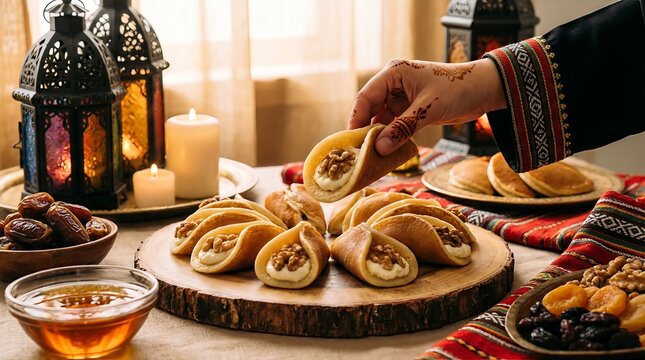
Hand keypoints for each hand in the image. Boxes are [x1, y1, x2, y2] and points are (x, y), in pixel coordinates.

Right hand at [348, 58, 505, 155]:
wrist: (485, 90)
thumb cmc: (458, 89)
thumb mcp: (428, 109)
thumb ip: (402, 128)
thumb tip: (379, 148)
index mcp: (394, 73)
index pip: (366, 97)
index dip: (356, 119)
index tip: (351, 142)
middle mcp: (394, 83)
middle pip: (370, 109)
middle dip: (365, 130)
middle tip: (358, 153)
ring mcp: (401, 97)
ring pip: (381, 119)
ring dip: (378, 136)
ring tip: (370, 156)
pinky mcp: (410, 109)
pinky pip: (394, 124)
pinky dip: (390, 137)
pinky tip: (386, 152)